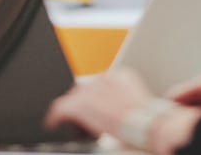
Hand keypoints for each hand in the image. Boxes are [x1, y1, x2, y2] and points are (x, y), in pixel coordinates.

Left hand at [46, 69, 200, 154]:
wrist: (146, 124)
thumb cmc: (148, 120)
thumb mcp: (138, 102)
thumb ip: (125, 98)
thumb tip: (119, 109)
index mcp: (120, 75)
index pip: (100, 83)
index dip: (94, 97)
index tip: (95, 107)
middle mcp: (104, 78)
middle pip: (85, 88)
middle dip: (82, 102)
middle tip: (83, 118)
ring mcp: (91, 90)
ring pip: (73, 97)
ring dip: (72, 110)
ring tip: (70, 121)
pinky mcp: (81, 105)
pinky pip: (61, 108)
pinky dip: (55, 117)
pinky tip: (53, 123)